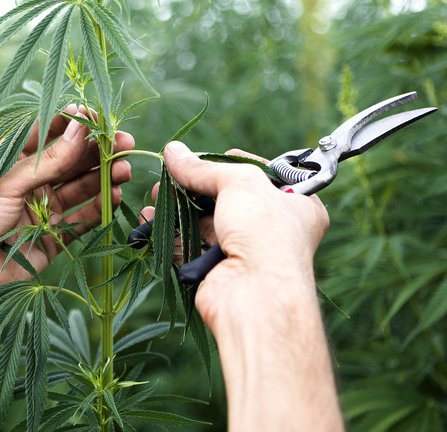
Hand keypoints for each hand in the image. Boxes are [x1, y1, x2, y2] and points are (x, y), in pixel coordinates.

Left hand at [0, 105, 132, 300]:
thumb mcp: (7, 183)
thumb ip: (47, 160)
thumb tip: (81, 129)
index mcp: (13, 160)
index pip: (48, 132)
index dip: (74, 123)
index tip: (99, 117)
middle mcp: (31, 181)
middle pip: (72, 159)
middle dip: (99, 151)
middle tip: (126, 143)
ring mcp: (44, 208)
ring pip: (81, 187)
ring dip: (104, 177)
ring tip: (124, 170)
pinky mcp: (54, 236)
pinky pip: (83, 218)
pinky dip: (100, 207)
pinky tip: (114, 195)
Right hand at [141, 141, 328, 328]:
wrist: (255, 295)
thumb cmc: (264, 232)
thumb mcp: (240, 183)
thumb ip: (204, 167)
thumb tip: (174, 152)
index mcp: (297, 202)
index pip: (260, 172)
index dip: (229, 162)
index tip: (203, 158)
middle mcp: (274, 226)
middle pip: (227, 196)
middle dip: (194, 185)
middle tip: (167, 177)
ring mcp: (246, 250)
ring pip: (205, 220)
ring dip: (177, 207)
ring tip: (154, 195)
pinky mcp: (219, 269)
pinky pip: (191, 245)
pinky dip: (169, 232)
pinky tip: (149, 220)